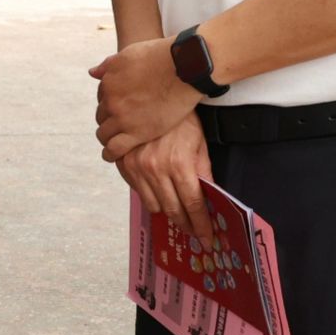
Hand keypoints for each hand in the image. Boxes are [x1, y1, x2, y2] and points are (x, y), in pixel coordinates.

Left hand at [90, 37, 200, 159]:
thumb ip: (109, 66)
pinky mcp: (137, 133)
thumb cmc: (160, 57)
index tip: (118, 109)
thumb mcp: (128, 55)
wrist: (183, 67)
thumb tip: (92, 73)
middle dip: (108, 121)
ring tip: (112, 143)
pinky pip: (115, 148)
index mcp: (108, 82)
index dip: (110, 104)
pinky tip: (111, 156)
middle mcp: (111, 101)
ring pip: (104, 134)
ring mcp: (123, 118)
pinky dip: (110, 154)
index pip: (102, 99)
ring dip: (107, 138)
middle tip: (118, 127)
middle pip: (102, 117)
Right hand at [112, 111, 215, 242]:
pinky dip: (151, 196)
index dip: (201, 225)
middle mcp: (156, 169)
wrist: (153, 96)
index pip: (193, 205)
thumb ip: (204, 173)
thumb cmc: (182, 120)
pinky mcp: (125, 164)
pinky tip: (161, 193)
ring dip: (168, 211)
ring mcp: (137, 167)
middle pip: (173, 210)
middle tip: (195, 232)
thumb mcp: (200, 145)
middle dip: (186, 225)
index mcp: (179, 164)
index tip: (207, 239)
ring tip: (179, 212)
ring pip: (154, 205)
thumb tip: (210, 200)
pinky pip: (138, 192)